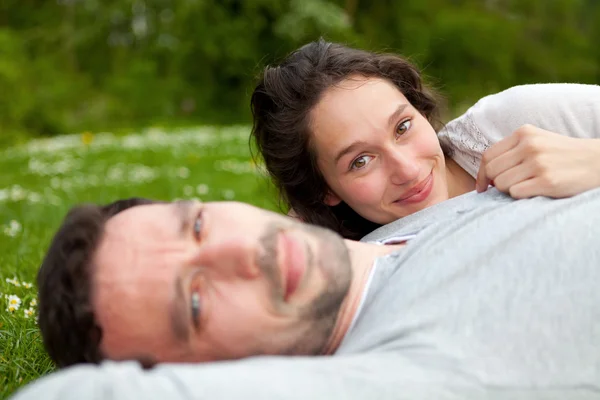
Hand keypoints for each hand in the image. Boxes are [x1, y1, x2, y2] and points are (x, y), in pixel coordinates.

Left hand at [476, 124, 599, 198]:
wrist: (598, 162)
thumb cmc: (562, 155)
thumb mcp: (538, 141)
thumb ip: (512, 151)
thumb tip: (485, 174)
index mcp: (524, 133)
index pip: (488, 156)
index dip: (481, 174)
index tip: (483, 186)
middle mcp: (529, 145)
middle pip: (491, 171)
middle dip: (495, 183)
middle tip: (509, 187)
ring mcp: (538, 163)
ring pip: (501, 184)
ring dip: (509, 190)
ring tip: (527, 186)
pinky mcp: (547, 181)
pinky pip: (516, 193)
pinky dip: (521, 196)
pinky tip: (535, 191)